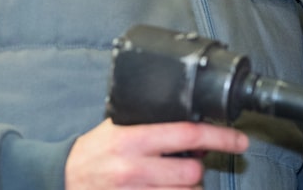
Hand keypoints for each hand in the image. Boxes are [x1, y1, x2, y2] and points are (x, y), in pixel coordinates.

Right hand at [65, 119, 248, 188]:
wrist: (63, 177)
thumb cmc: (95, 150)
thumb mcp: (120, 126)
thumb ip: (151, 121)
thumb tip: (191, 119)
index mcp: (133, 139)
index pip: (188, 134)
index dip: (220, 137)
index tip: (240, 140)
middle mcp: (134, 169)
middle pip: (192, 172)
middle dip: (196, 169)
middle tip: (188, 164)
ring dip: (187, 189)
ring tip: (173, 180)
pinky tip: (166, 189)